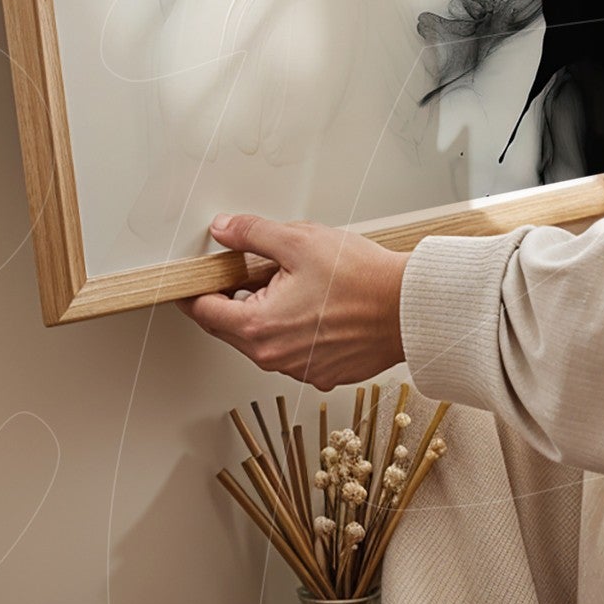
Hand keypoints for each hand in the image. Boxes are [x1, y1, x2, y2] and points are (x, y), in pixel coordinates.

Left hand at [175, 214, 407, 388]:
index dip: (196, 290)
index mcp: (259, 328)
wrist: (408, 308)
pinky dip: (293, 328)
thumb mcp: (298, 240)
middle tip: (253, 267)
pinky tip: (315, 302)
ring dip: (266, 312)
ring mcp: (300, 370)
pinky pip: (293, 350)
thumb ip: (252, 234)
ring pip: (264, 339)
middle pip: (232, 327)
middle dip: (236, 296)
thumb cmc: (361, 278)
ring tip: (294, 281)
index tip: (195, 277)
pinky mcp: (324, 373)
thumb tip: (224, 230)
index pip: (205, 312)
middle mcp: (274, 358)